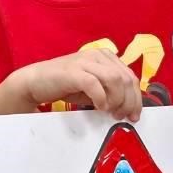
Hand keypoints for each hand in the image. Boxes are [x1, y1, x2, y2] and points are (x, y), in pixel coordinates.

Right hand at [10, 49, 141, 121]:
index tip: (134, 115)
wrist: (36, 81)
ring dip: (117, 100)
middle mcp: (97, 55)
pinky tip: (99, 107)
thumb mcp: (93, 88)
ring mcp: (85, 61)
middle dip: (129, 101)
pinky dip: (101, 98)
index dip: (136, 98)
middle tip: (122, 116)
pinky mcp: (73, 71)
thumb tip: (128, 107)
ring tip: (110, 112)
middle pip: (126, 78)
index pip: (130, 76)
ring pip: (115, 79)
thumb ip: (110, 91)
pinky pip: (94, 84)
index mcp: (105, 57)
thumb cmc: (65, 85)